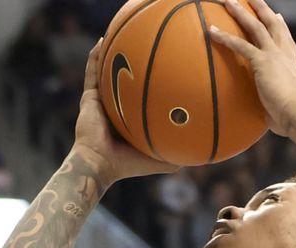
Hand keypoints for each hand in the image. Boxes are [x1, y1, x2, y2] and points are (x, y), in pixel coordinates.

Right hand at [73, 39, 177, 184]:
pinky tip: (102, 40)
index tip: (173, 70)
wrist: (101, 164)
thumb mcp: (162, 160)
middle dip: (137, 64)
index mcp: (133, 120)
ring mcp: (102, 101)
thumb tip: (206, 152)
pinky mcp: (89, 97)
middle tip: (151, 45)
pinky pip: (92, 71)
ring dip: (114, 53)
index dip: (158, 85)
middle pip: (129, 80)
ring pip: (108, 71)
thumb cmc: (130, 165)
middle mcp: (117, 108)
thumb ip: (181, 153)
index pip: (147, 98)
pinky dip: (95, 56)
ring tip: (124, 33)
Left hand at [210, 0, 295, 136]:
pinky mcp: (262, 61)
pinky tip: (211, 31)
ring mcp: (273, 56)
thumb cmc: (294, 119)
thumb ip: (279, 108)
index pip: (286, 40)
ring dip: (240, 12)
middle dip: (261, 9)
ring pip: (255, 27)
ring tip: (227, 0)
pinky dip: (225, 37)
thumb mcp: (288, 109)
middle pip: (272, 25)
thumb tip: (276, 123)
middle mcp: (284, 55)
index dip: (281, 27)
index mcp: (293, 64)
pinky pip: (240, 45)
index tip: (278, 16)